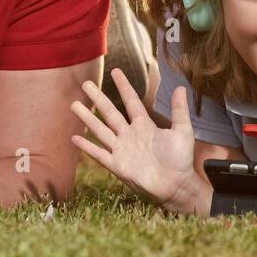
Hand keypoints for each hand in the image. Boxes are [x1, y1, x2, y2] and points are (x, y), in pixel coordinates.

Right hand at [69, 69, 208, 214]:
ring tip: (74, 104)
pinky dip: (87, 147)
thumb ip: (179, 110)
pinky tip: (74, 138)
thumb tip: (180, 87)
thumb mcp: (182, 131)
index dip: (124, 86)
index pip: (131, 101)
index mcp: (145, 126)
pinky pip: (99, 153)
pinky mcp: (117, 165)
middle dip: (98, 98)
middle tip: (86, 83)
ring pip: (100, 130)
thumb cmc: (181, 160)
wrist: (176, 185)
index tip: (115, 71)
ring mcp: (122, 150)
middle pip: (110, 112)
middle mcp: (130, 135)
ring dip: (87, 118)